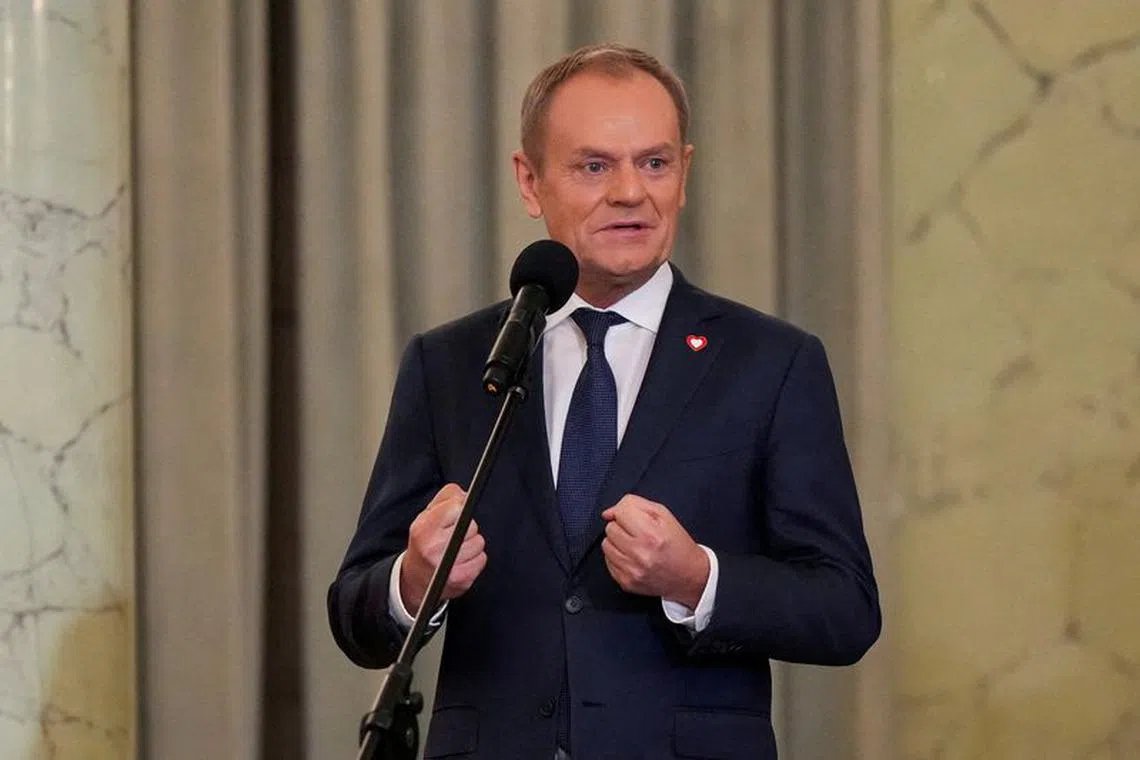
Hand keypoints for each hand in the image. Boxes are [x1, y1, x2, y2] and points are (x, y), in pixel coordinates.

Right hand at [399, 483, 486, 615]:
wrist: (416, 578)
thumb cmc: (425, 541)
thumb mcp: (427, 514)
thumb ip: (447, 497)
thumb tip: (466, 495)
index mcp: (423, 528)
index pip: (456, 507)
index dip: (459, 509)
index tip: (454, 515)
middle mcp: (433, 548)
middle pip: (471, 526)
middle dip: (466, 528)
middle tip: (452, 536)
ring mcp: (447, 566)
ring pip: (479, 542)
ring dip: (472, 544)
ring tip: (457, 549)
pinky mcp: (461, 579)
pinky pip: (482, 559)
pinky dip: (476, 559)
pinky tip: (462, 561)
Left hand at [601, 495, 709, 608]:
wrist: (689, 576)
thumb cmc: (677, 544)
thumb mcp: (663, 515)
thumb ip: (634, 505)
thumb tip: (608, 513)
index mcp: (651, 534)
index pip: (620, 512)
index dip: (626, 512)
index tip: (634, 518)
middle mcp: (640, 554)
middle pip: (610, 528)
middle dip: (622, 527)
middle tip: (638, 534)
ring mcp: (632, 571)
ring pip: (606, 545)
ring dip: (618, 542)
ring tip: (635, 545)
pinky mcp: (626, 582)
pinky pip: (608, 562)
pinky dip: (617, 557)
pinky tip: (633, 558)